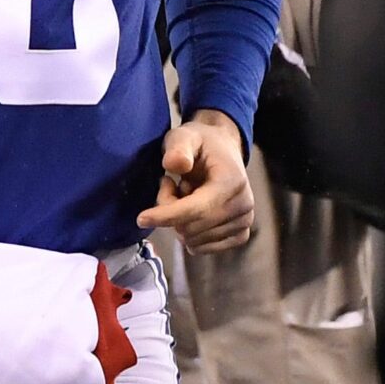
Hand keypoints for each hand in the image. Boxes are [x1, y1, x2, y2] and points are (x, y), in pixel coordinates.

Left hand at [139, 111, 255, 253]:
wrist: (223, 152)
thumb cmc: (201, 144)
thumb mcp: (184, 136)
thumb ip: (178, 148)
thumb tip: (174, 164)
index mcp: (233, 181)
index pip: (196, 209)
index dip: (167, 215)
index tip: (140, 219)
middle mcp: (244, 206)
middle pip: (191, 227)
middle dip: (170, 211)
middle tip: (170, 185)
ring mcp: (244, 223)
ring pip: (194, 239)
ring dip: (179, 221)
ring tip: (185, 194)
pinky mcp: (240, 235)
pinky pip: (202, 247)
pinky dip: (191, 233)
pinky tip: (194, 210)